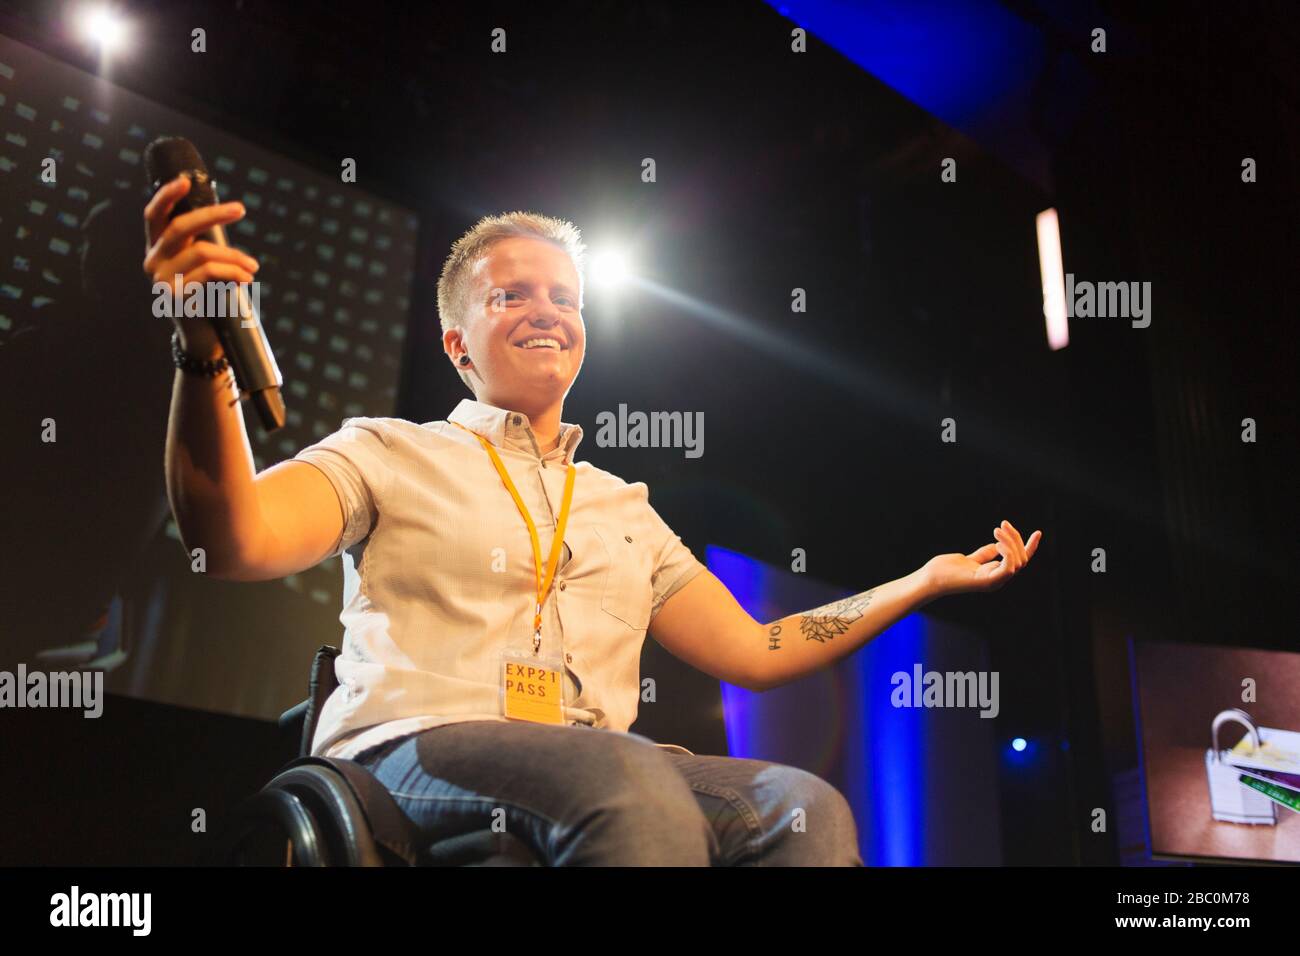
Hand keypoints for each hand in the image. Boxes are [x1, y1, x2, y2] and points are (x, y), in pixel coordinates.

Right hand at [142, 173, 258, 355]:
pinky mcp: (176, 298)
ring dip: (235, 257)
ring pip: (203, 253)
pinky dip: (234, 273)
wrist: (204, 340)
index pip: (154, 216)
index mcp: (157, 249)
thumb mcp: (201, 267)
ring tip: (252, 267)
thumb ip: (203, 244)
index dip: (167, 196)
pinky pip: (210, 274)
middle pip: (181, 227)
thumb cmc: (208, 297)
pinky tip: (246, 279)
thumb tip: (226, 213)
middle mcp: (153, 262)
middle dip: (214, 215)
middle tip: (240, 209)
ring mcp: (162, 281)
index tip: (186, 181)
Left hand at [921, 520, 1041, 597]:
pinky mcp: (987, 582)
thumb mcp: (970, 558)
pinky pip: (1008, 568)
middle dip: (1015, 539)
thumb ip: (984, 554)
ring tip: (997, 530)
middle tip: (1002, 525)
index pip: (1020, 561)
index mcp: (995, 574)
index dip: (1030, 547)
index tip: (1038, 532)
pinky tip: (998, 542)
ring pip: (1017, 562)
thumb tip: (998, 546)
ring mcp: (993, 582)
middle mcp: (997, 580)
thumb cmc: (946, 570)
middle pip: (1021, 559)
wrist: (930, 579)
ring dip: (1011, 542)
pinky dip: (1008, 553)